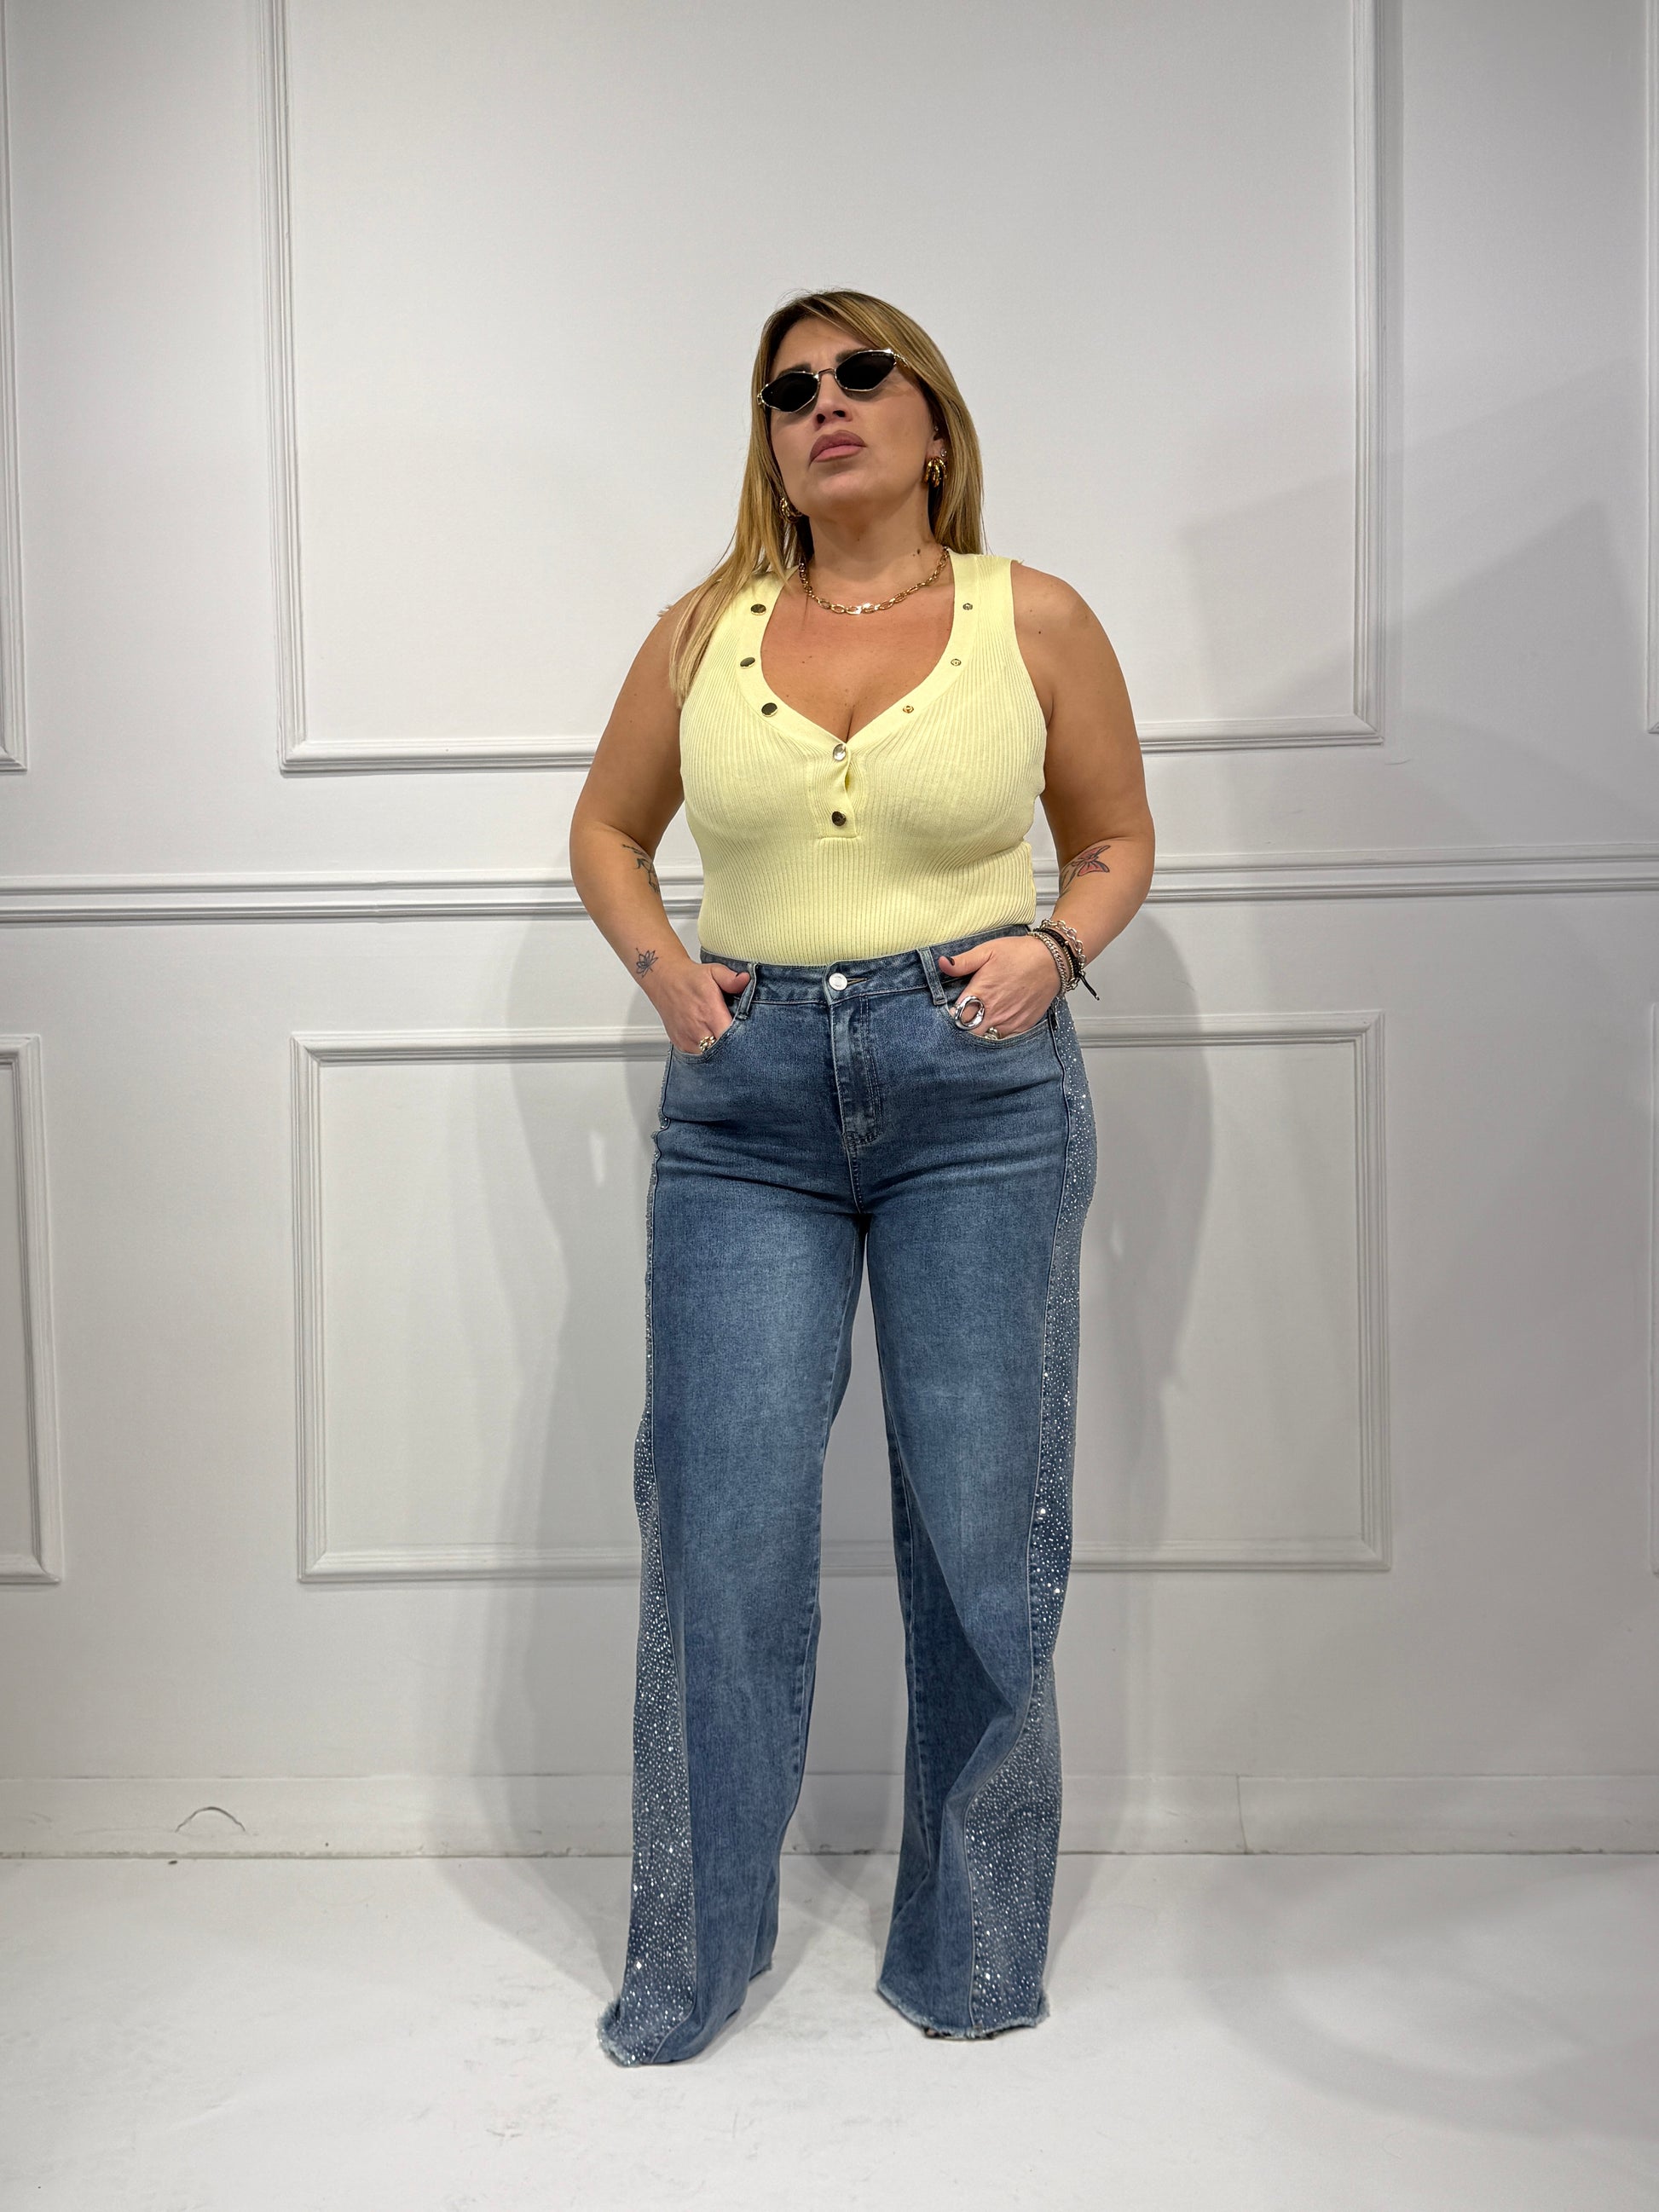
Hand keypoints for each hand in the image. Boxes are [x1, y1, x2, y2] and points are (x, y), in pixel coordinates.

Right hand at [651, 960, 750, 1052]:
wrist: (664, 981)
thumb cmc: (690, 978)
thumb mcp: (713, 971)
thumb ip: (730, 979)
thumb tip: (745, 980)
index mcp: (709, 1012)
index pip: (730, 1036)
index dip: (742, 1039)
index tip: (747, 1036)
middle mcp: (697, 1028)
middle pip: (721, 1051)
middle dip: (733, 1049)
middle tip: (739, 1041)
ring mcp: (687, 1038)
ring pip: (710, 1057)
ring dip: (719, 1052)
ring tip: (725, 1040)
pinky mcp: (681, 1044)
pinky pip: (697, 1057)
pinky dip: (707, 1053)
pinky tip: (711, 1042)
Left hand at [937, 936, 1061, 1035]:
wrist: (1052, 960)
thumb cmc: (1019, 953)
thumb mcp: (987, 950)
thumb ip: (963, 962)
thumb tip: (942, 963)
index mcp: (981, 994)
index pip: (956, 1017)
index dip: (952, 1016)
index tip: (953, 1010)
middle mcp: (994, 1012)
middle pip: (969, 1033)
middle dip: (964, 1028)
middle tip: (965, 1017)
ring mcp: (1009, 1021)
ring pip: (987, 1037)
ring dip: (981, 1031)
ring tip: (981, 1019)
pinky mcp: (1022, 1025)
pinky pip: (1004, 1037)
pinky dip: (997, 1032)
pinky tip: (997, 1021)